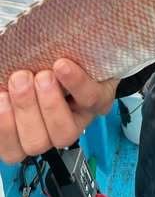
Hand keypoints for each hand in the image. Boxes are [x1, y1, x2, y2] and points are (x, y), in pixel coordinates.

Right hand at [0, 59, 118, 163]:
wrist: (84, 47)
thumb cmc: (45, 61)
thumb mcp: (23, 75)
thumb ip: (11, 87)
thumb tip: (1, 88)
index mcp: (29, 130)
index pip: (12, 149)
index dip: (4, 128)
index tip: (1, 97)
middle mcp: (54, 131)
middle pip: (36, 143)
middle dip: (25, 111)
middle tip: (20, 79)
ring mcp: (80, 118)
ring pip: (64, 132)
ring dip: (49, 104)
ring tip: (42, 76)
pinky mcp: (102, 100)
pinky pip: (90, 99)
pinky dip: (75, 83)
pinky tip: (62, 67)